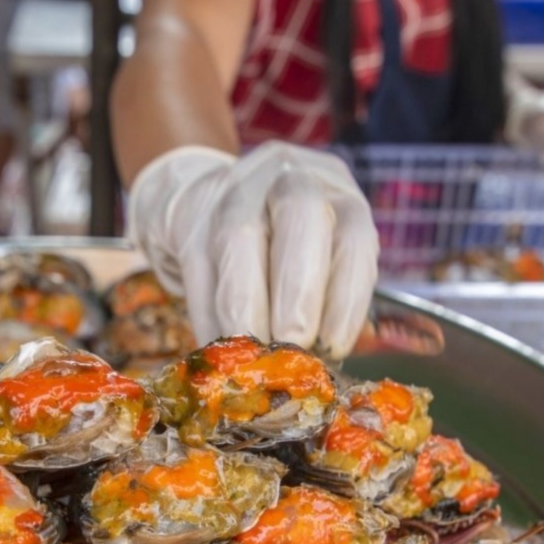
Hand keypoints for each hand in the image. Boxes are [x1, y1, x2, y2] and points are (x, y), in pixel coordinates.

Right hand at [126, 141, 378, 357]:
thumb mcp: (313, 256)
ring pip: (241, 237)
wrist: (201, 201)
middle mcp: (289, 174)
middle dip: (298, 291)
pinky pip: (199, 264)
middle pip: (301, 214)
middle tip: (291, 345)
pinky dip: (210, 312)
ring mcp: (233, 188)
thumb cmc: (273, 243)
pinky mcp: (189, 214)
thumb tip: (314, 369)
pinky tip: (218, 344)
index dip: (346, 296)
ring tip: (252, 354)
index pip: (353, 235)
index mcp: (335, 189)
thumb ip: (320, 300)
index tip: (332, 348)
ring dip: (248, 305)